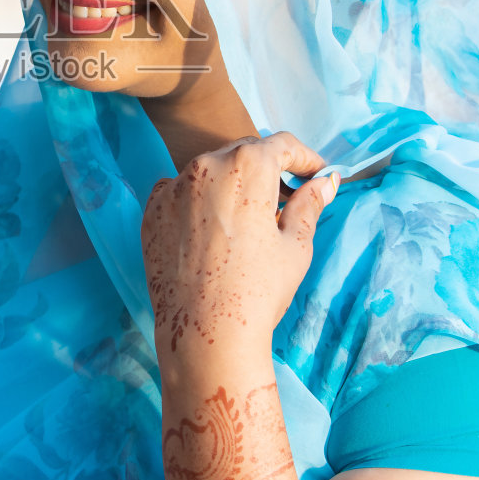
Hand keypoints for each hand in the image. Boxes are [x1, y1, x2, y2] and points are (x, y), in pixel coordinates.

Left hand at [142, 133, 338, 362]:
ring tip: (248, 218)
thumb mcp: (295, 245)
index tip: (315, 174)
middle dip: (268, 169)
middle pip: (244, 153)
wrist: (205, 334)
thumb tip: (326, 182)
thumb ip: (309, 205)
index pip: (281, 146)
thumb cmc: (258, 290)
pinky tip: (213, 231)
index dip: (304, 158)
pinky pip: (180, 193)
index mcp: (246, 166)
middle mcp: (205, 165)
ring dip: (231, 184)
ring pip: (210, 171)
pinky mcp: (152, 211)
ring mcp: (173, 187)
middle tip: (286, 196)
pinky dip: (199, 201)